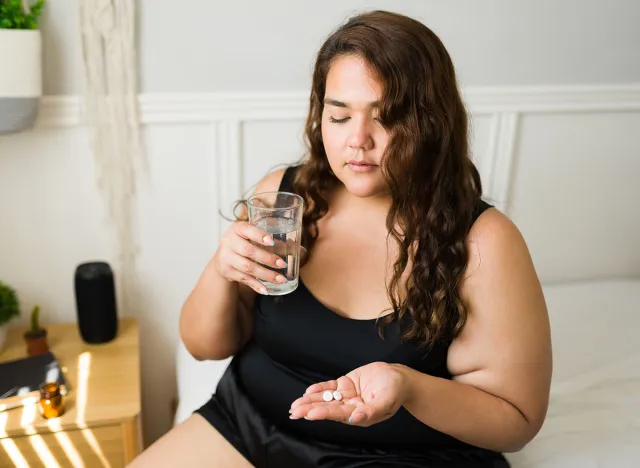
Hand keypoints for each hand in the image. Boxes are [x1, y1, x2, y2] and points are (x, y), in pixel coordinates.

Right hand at [214, 221, 286, 293]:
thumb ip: (275, 241)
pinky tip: (266, 289)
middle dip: (267, 258)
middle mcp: (229, 241)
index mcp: (238, 228)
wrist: (223, 256)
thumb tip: (301, 250)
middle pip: (249, 251)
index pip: (248, 230)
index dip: (259, 236)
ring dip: (266, 274)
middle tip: (282, 264)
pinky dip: (256, 285)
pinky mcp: (227, 271)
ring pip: (247, 267)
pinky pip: (243, 279)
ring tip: (280, 279)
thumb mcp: (254, 236)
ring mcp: (226, 257)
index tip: (272, 242)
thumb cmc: (245, 242)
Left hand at [289, 362, 408, 426]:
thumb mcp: (386, 401)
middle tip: (294, 411)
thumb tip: (356, 419)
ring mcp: (347, 396)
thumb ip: (371, 411)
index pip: (339, 415)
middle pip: (328, 408)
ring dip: (310, 401)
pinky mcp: (346, 385)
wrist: (399, 377)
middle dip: (310, 409)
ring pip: (326, 399)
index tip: (309, 414)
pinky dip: (319, 389)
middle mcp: (351, 407)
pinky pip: (330, 388)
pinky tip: (308, 391)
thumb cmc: (395, 390)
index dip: (324, 413)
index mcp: (360, 415)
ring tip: (295, 405)